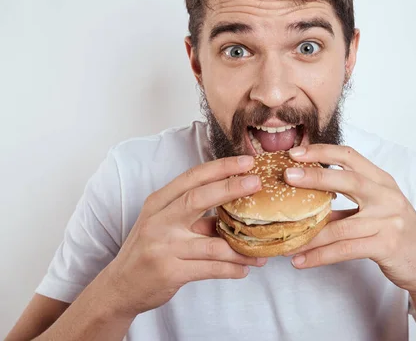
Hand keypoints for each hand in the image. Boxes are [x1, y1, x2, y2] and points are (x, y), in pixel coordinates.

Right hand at [102, 156, 266, 316]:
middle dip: (230, 188)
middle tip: (256, 183)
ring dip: (241, 248)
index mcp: (158, 203)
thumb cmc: (148, 250)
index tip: (246, 162)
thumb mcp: (164, 225)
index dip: (220, 167)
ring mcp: (164, 247)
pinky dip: (231, 269)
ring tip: (261, 251)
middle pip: (198, 198)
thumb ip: (194, 216)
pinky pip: (210, 269)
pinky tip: (244, 269)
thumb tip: (235, 206)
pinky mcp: (170, 272)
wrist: (120, 287)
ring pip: (213, 244)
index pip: (191, 178)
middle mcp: (159, 221)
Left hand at [283, 145, 415, 293]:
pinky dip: (319, 256)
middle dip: (315, 176)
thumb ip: (347, 203)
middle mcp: (388, 196)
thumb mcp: (377, 210)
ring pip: (340, 226)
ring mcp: (389, 221)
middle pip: (348, 179)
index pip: (351, 156)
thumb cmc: (397, 234)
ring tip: (284, 241)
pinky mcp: (387, 245)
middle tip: (287, 176)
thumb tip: (306, 201)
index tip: (296, 153)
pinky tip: (301, 260)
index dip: (322, 152)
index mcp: (383, 182)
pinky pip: (345, 250)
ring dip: (309, 235)